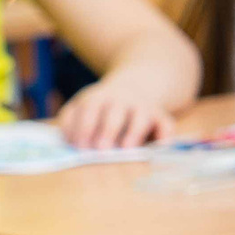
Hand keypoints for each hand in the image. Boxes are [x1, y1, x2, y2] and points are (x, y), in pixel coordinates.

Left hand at [54, 76, 174, 149]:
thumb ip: (69, 120)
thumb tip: (67, 139)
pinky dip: (165, 135)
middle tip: (100, 149)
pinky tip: (161, 146)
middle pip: (114, 114)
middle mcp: (122, 101)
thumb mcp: (81, 106)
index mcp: (98, 98)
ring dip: (134, 133)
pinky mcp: (160, 117)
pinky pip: (166, 124)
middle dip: (107, 130)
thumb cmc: (101, 106)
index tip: (80, 146)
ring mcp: (142, 108)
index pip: (89, 110)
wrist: (135, 86)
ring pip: (141, 118)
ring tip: (126, 149)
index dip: (84, 127)